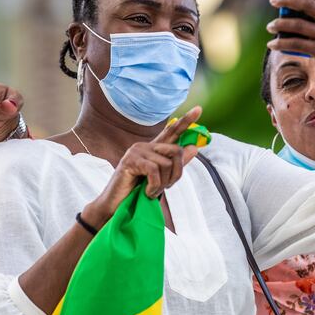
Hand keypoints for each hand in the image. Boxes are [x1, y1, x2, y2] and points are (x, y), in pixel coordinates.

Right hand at [86, 106, 201, 222]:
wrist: (116, 206)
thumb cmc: (138, 193)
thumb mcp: (162, 179)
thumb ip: (177, 164)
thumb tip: (194, 147)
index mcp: (154, 149)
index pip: (172, 132)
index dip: (185, 121)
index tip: (199, 109)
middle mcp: (145, 146)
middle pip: (176, 151)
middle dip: (176, 174)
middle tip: (166, 187)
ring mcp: (137, 151)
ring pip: (166, 164)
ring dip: (162, 184)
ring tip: (151, 191)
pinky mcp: (130, 160)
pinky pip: (154, 170)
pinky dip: (154, 185)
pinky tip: (146, 192)